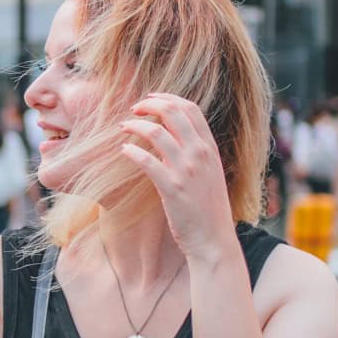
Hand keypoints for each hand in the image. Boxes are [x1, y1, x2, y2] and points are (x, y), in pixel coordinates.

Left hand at [120, 93, 235, 264]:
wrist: (214, 239)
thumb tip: (175, 137)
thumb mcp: (210, 174)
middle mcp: (200, 154)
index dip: (168, 98)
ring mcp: (186, 170)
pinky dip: (132, 151)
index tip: (151, 98)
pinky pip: (147, 161)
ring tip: (124, 127)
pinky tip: (124, 150)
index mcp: (210, 148)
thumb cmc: (209, 209)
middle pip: (173, 113)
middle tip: (134, 109)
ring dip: (135, 126)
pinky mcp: (172, 188)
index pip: (190, 109)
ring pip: (156, 133)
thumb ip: (196, 153)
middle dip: (149, 105)